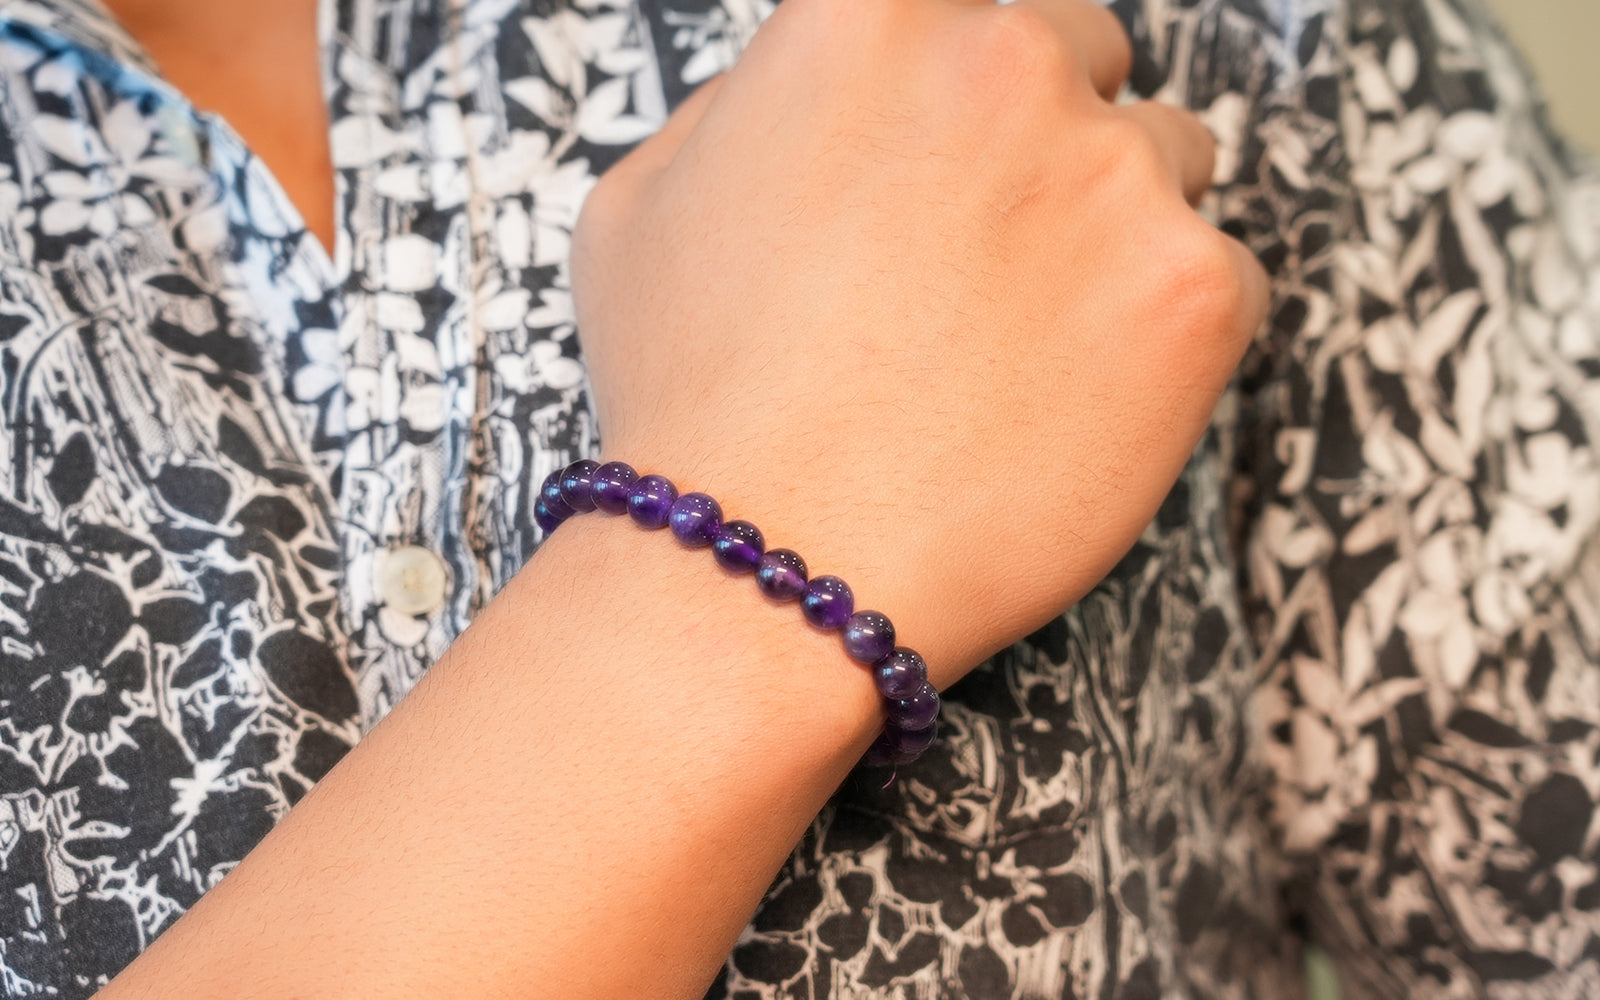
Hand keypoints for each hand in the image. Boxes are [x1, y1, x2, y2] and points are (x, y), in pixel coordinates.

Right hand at [572, 0, 1268, 682]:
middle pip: (1084, 60)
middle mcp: (1005, 61)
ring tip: (1021, 349)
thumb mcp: (640, 204)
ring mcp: (1114, 173)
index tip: (961, 143)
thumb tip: (817, 92)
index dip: (964, 79)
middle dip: (1044, 143)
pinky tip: (1079, 402)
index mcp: (871, 14)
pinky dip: (1170, 335)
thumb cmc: (691, 401)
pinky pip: (1226, 280)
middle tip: (984, 264)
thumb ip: (746, 108)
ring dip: (1114, 231)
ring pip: (1169, 162)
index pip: (972, 2)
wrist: (761, 573)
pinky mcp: (1194, 292)